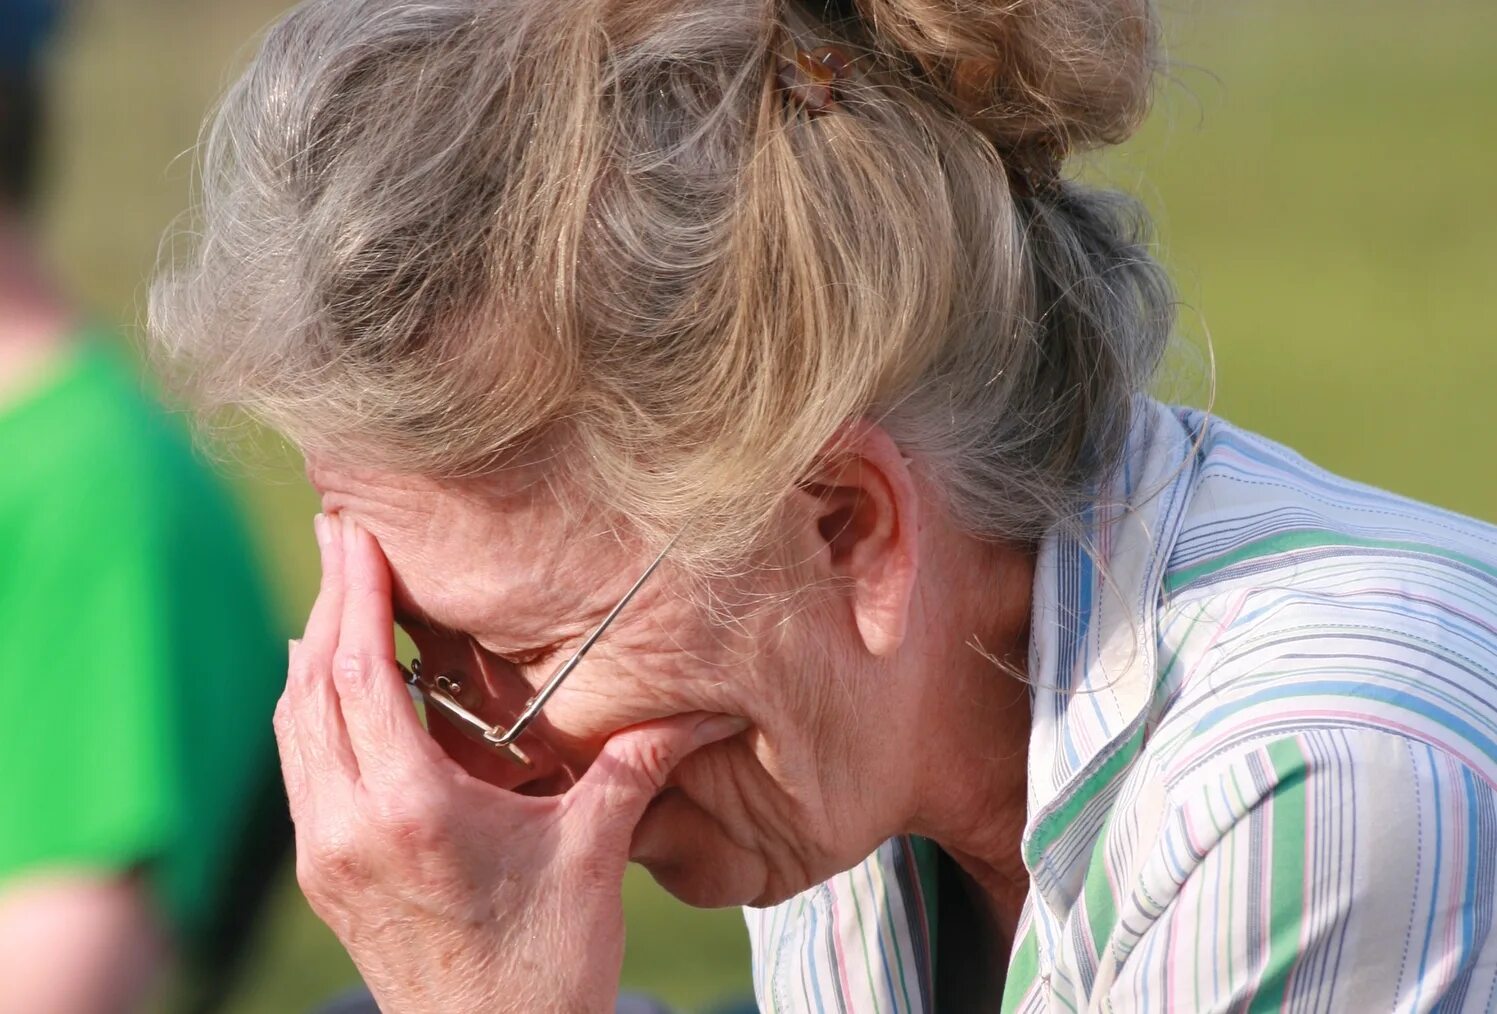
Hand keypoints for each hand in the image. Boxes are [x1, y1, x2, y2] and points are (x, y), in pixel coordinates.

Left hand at [275, 513, 742, 1013]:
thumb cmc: (546, 964)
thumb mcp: (593, 852)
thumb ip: (636, 764)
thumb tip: (709, 706)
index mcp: (411, 809)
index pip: (362, 674)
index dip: (358, 593)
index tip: (359, 530)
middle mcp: (349, 826)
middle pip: (315, 685)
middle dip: (330, 601)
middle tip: (341, 530)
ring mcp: (325, 855)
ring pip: (295, 726)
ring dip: (313, 651)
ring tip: (337, 589)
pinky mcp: (324, 876)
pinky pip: (300, 767)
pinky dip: (310, 709)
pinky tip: (332, 682)